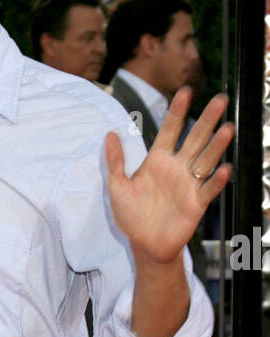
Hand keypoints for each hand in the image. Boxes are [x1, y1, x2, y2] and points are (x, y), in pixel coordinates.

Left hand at [106, 90, 233, 265]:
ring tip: (227, 129)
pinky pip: (208, 190)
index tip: (186, 92)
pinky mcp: (196, 204)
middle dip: (207, 120)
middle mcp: (177, 168)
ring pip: (206, 160)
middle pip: (194, 139)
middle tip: (220, 100)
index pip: (169, 130)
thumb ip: (115, 162)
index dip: (177, 112)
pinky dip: (216, 181)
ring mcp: (189, 185)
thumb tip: (109, 134)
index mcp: (158, 160)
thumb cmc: (131, 216)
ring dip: (216, 146)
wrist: (144, 244)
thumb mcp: (117, 187)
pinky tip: (224, 169)